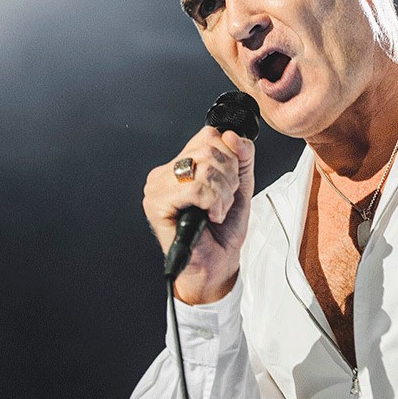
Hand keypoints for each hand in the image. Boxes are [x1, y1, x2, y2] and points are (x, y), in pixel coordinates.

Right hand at [142, 126, 254, 303]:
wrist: (217, 264)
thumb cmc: (223, 229)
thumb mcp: (240, 183)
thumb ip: (242, 155)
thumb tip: (233, 134)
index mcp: (182, 163)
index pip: (209, 135)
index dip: (231, 158)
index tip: (230, 184)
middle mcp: (166, 172)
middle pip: (209, 149)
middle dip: (229, 179)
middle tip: (222, 202)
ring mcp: (157, 187)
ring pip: (204, 169)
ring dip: (222, 195)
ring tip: (216, 211)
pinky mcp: (155, 204)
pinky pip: (195, 188)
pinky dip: (213, 204)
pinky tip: (209, 217)